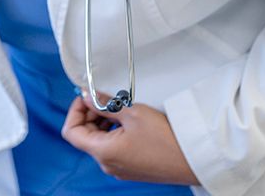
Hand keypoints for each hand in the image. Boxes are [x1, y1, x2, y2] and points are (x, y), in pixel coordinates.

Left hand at [62, 94, 198, 185]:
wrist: (193, 158)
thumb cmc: (166, 140)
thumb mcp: (131, 113)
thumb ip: (105, 104)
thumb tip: (89, 96)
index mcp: (103, 152)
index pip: (71, 132)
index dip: (75, 111)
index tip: (85, 98)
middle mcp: (107, 164)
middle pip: (85, 136)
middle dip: (90, 114)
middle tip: (103, 99)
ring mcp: (119, 168)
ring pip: (99, 141)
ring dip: (102, 122)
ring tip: (118, 108)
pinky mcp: (130, 168)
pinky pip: (113, 148)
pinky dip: (113, 132)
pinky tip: (127, 121)